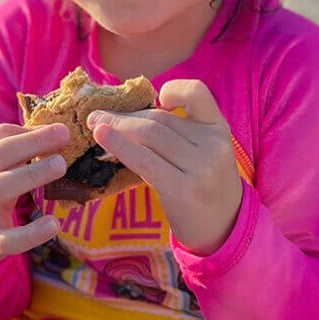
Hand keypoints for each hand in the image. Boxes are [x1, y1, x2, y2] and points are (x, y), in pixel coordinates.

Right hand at [0, 122, 69, 268]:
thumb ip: (15, 149)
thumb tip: (55, 132)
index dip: (29, 131)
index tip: (60, 129)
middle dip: (31, 144)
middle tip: (63, 138)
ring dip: (31, 174)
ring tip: (60, 165)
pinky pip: (8, 239)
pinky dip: (31, 233)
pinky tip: (53, 224)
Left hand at [87, 79, 242, 255]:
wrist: (223, 230)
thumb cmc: (203, 187)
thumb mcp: (204, 152)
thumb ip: (179, 133)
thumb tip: (127, 115)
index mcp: (218, 129)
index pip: (198, 92)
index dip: (173, 89)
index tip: (155, 97)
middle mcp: (213, 145)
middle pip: (160, 119)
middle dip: (125, 115)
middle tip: (97, 115)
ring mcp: (201, 167)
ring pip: (150, 135)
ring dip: (116, 127)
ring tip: (95, 126)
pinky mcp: (183, 189)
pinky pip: (145, 160)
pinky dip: (119, 145)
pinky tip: (101, 137)